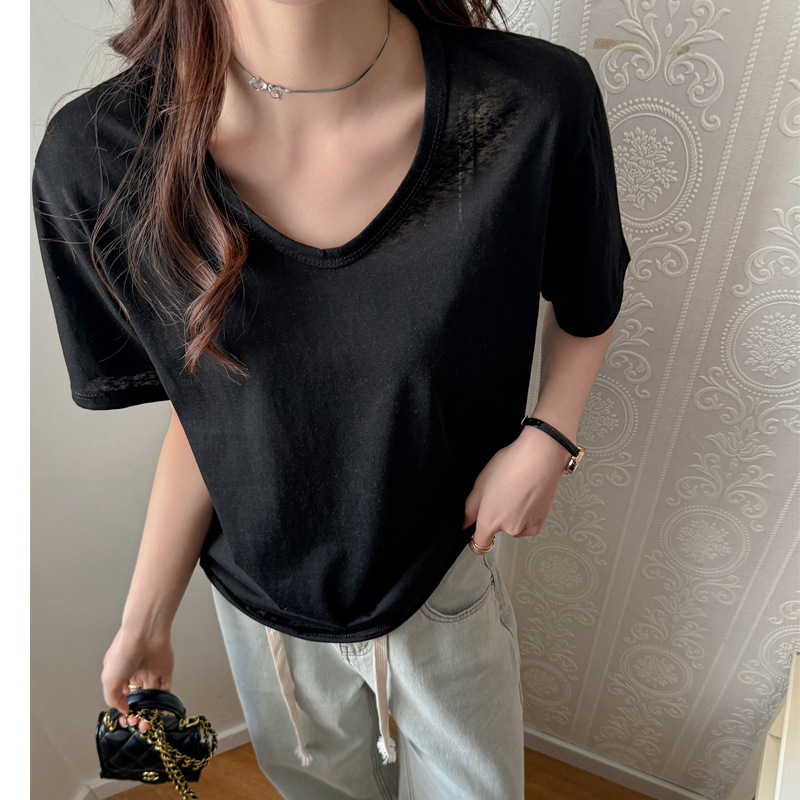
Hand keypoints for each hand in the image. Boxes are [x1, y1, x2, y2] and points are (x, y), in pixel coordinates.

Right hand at [102, 626, 173, 731]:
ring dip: (150, 712)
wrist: (145, 634)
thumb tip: (123, 709)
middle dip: (137, 715)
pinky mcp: (165, 671)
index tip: (125, 721)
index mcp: (119, 674)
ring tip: (147, 723)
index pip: (122, 697)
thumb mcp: (109, 680)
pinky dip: (164, 702)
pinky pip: (166, 689)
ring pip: (152, 697)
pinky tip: (159, 712)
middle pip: (138, 699)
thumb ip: (114, 699)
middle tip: (137, 724)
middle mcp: (135, 674)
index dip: (123, 711)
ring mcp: (151, 672)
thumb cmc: (124, 652)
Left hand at [462, 425, 569, 548]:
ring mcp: (526, 526)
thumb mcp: (481, 483)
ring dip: (514, 515)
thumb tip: (465, 523)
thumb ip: (470, 508)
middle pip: (498, 529)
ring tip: (516, 492)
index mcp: (490, 521)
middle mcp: (509, 529)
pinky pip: (528, 524)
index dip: (475, 539)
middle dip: (497, 516)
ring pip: (514, 526)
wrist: (540, 458)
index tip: (477, 533)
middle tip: (501, 493)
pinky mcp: (541, 522)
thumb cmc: (511, 466)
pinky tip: (527, 497)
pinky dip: (527, 514)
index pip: (479, 545)